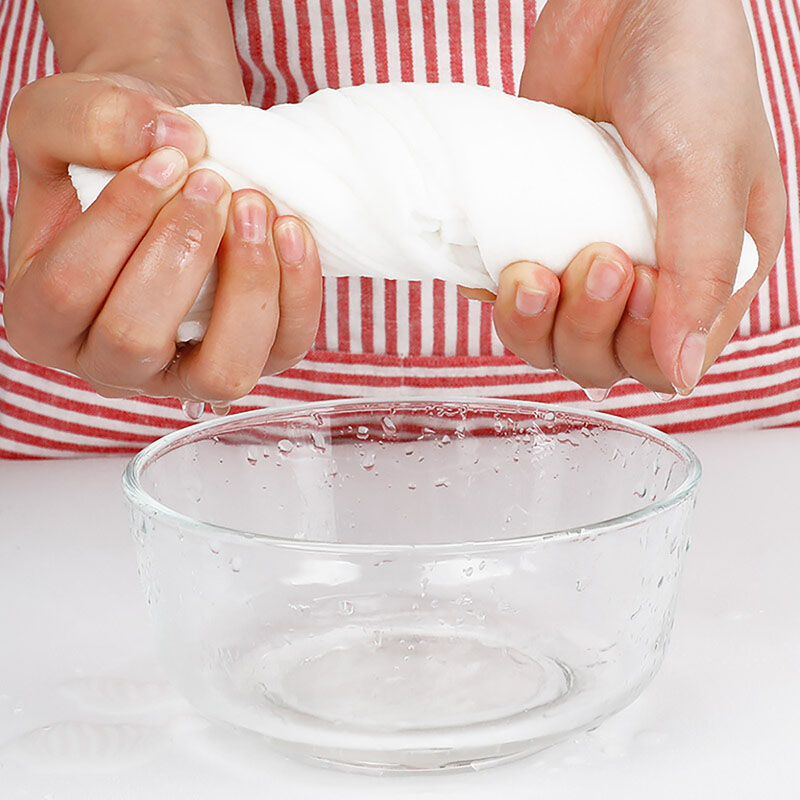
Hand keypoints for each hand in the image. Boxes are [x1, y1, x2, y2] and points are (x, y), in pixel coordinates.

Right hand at [5, 69, 321, 407]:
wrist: (178, 162)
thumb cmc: (115, 151)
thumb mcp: (64, 113)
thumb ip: (83, 119)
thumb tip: (168, 144)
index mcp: (43, 316)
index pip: (68, 290)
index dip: (121, 219)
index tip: (166, 160)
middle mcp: (111, 362)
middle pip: (135, 340)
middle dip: (180, 253)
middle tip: (210, 183)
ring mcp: (185, 373)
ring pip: (221, 372)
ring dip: (246, 284)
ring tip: (253, 206)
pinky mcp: (253, 360)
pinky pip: (284, 348)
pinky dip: (297, 289)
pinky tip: (290, 227)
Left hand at [489, 0, 785, 394]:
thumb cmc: (688, 68)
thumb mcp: (707, 166)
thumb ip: (702, 271)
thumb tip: (683, 373)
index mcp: (710, 272)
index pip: (667, 362)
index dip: (638, 345)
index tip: (628, 278)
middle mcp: (648, 275)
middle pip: (602, 359)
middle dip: (583, 328)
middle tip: (587, 258)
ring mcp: (586, 256)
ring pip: (549, 339)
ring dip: (531, 323)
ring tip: (528, 271)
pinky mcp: (538, 234)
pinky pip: (509, 298)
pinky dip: (496, 296)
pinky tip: (496, 267)